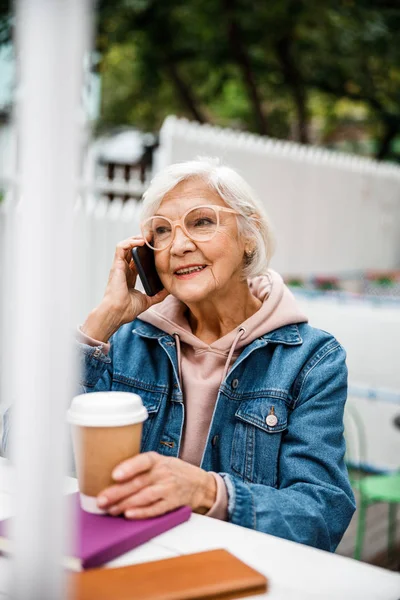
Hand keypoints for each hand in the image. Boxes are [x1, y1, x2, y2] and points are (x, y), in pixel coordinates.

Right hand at [82, 237, 168, 341]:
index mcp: (129, 276)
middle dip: (142, 241)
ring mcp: (119, 266)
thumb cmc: (127, 309)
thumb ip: (157, 295)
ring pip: (126, 245)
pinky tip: (141, 242)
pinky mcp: (117, 265)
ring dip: (136, 238)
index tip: (156, 247)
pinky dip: (130, 241)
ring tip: (148, 236)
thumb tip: (169, 291)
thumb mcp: (147, 300)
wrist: (118, 312)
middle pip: (132, 249)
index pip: (137, 259)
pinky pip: (121, 247)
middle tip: (154, 237)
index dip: (146, 252)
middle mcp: (123, 269)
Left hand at [96, 452, 216, 518]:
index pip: (142, 461)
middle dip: (117, 492)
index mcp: (156, 460)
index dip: (129, 467)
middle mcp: (163, 473)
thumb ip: (139, 468)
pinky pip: (155, 508)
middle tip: (101, 500)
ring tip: (111, 509)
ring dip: (126, 504)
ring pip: (145, 496)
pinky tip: (129, 514)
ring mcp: (169, 488)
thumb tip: (109, 478)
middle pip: (138, 482)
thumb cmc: (172, 472)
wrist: (199, 484)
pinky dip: (142, 512)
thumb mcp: (159, 462)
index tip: (114, 475)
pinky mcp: (172, 503)